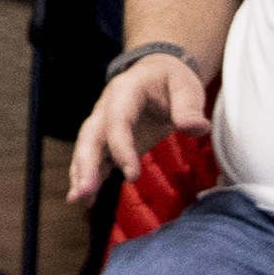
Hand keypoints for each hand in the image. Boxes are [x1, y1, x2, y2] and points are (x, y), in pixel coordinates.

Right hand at [68, 53, 210, 201]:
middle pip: (90, 137)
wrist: (158, 74)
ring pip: (87, 149)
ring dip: (81, 174)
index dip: (121, 149)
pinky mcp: (108, 139)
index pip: (117, 122)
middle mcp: (106, 108)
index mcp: (124, 92)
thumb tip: (195, 128)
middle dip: (85, 165)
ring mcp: (104, 125)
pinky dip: (88, 177)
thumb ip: (189, 107)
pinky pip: (95, 158)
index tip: (132, 176)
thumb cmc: (171, 80)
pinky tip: (87, 199)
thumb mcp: (185, 87)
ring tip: (78, 200)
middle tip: (84, 192)